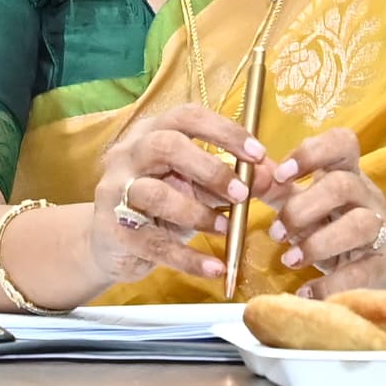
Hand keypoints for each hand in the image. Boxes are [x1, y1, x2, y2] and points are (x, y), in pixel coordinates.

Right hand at [73, 101, 258, 295]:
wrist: (111, 244)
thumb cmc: (161, 205)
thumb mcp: (197, 186)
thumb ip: (233, 180)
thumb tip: (273, 178)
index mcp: (151, 132)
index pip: (187, 117)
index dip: (225, 132)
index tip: (258, 154)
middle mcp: (128, 154)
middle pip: (166, 145)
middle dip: (209, 168)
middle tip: (241, 193)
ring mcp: (115, 191)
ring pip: (155, 194)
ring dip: (198, 213)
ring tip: (225, 231)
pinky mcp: (113, 230)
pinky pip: (155, 244)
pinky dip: (189, 258)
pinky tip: (215, 268)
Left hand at [263, 128, 385, 295]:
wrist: (382, 264)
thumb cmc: (335, 225)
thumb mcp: (307, 203)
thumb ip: (276, 188)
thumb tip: (247, 172)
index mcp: (347, 173)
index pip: (342, 143)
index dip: (312, 153)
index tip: (282, 175)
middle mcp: (367, 196)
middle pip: (342, 185)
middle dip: (302, 208)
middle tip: (276, 232)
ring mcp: (380, 230)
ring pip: (359, 224)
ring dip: (317, 243)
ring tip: (290, 260)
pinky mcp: (383, 266)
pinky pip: (362, 272)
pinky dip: (329, 284)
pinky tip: (306, 293)